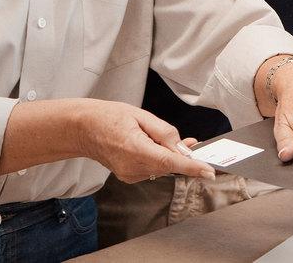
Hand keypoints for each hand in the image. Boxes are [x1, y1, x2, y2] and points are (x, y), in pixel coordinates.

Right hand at [75, 99, 212, 182]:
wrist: (83, 129)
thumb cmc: (109, 117)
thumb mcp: (140, 115)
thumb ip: (164, 132)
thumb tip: (182, 147)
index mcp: (136, 149)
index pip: (170, 162)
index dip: (192, 167)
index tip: (208, 172)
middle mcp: (133, 167)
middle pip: (169, 165)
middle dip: (183, 155)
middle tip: (190, 142)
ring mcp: (130, 175)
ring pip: (162, 167)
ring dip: (168, 155)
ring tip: (153, 136)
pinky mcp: (129, 177)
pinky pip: (153, 169)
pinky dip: (158, 159)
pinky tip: (150, 145)